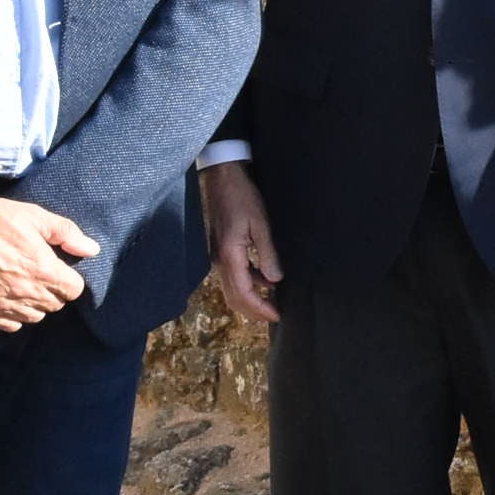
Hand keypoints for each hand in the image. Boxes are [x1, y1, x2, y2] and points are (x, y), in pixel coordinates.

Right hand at [0, 190, 95, 331]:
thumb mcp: (35, 216)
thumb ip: (67, 234)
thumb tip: (91, 250)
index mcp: (43, 270)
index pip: (74, 290)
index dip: (69, 278)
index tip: (59, 268)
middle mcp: (26, 293)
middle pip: (55, 304)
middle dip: (53, 290)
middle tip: (40, 272)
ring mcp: (3, 305)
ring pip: (35, 316)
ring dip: (34, 303)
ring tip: (24, 283)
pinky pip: (11, 325)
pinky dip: (13, 315)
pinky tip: (7, 296)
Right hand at [201, 161, 283, 323]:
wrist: (222, 178)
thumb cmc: (242, 196)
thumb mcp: (260, 223)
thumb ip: (267, 253)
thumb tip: (274, 280)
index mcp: (229, 255)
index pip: (243, 293)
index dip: (259, 308)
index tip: (276, 316)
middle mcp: (219, 260)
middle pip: (233, 297)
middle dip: (253, 311)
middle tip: (274, 316)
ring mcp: (218, 256)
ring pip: (231, 289)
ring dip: (249, 300)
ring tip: (270, 303)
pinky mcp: (221, 250)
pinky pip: (232, 275)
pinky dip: (247, 284)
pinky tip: (264, 281)